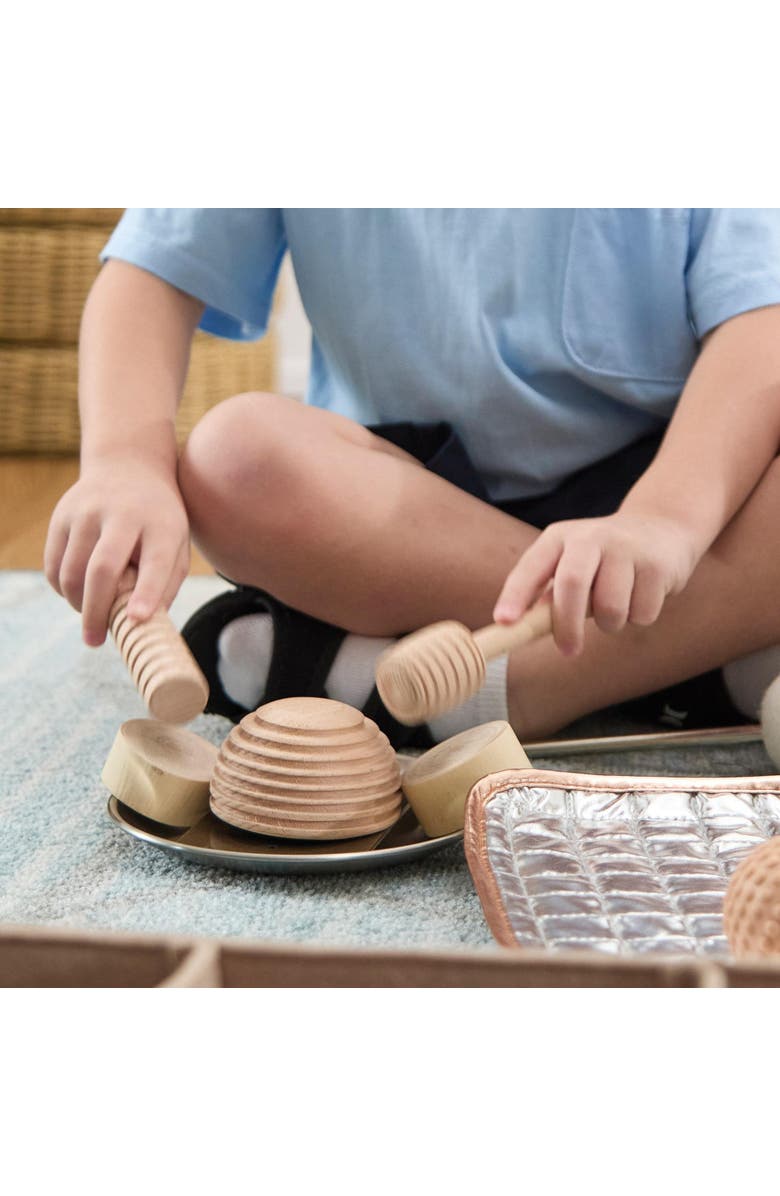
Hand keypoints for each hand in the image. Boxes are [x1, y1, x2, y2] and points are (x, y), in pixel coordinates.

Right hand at [44, 457, 190, 646]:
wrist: (128, 467)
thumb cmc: (158, 521)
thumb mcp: (176, 545)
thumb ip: (165, 583)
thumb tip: (140, 625)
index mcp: (161, 524)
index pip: (154, 561)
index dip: (145, 593)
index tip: (136, 620)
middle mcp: (122, 514)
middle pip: (102, 569)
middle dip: (96, 612)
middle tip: (95, 640)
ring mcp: (87, 511)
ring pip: (72, 572)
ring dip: (77, 604)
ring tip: (92, 613)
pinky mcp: (61, 516)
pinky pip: (54, 566)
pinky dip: (63, 589)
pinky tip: (78, 592)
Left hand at [493, 510, 700, 655]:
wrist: (663, 529)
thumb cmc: (605, 559)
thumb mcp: (572, 563)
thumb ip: (548, 594)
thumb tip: (520, 630)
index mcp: (560, 538)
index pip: (532, 566)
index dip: (516, 595)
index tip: (505, 622)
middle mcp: (591, 537)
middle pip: (572, 584)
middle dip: (567, 625)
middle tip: (568, 650)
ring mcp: (627, 548)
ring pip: (610, 608)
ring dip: (610, 623)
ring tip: (616, 608)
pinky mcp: (657, 565)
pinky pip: (642, 613)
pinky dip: (639, 617)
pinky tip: (642, 595)